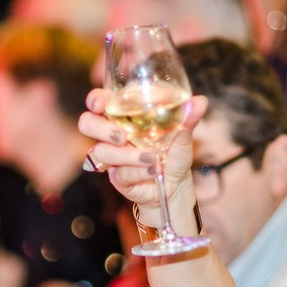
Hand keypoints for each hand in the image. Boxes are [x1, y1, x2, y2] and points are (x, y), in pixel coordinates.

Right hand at [78, 90, 207, 228]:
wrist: (174, 186)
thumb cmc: (174, 154)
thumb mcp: (183, 134)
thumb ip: (188, 117)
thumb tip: (199, 102)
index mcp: (125, 114)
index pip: (100, 101)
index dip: (95, 99)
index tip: (100, 104)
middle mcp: (113, 132)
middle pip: (87, 122)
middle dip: (100, 128)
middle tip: (121, 136)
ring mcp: (112, 155)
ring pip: (102, 151)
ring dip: (127, 156)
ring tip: (153, 159)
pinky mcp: (115, 176)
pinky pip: (119, 173)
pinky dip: (138, 172)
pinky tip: (153, 171)